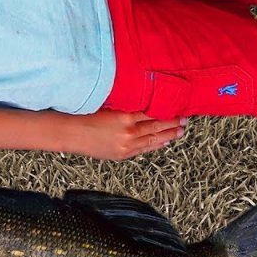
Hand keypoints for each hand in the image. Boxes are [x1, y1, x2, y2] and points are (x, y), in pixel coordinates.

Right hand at [57, 109, 184, 159]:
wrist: (70, 133)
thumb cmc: (85, 115)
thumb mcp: (109, 105)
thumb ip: (127, 105)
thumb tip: (145, 102)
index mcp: (126, 116)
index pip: (154, 113)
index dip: (168, 111)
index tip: (178, 107)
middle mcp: (129, 132)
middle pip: (157, 126)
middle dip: (173, 123)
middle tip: (185, 119)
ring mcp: (127, 145)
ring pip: (153, 139)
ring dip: (169, 135)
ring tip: (180, 131)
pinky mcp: (122, 154)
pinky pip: (144, 149)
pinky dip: (156, 145)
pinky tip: (164, 142)